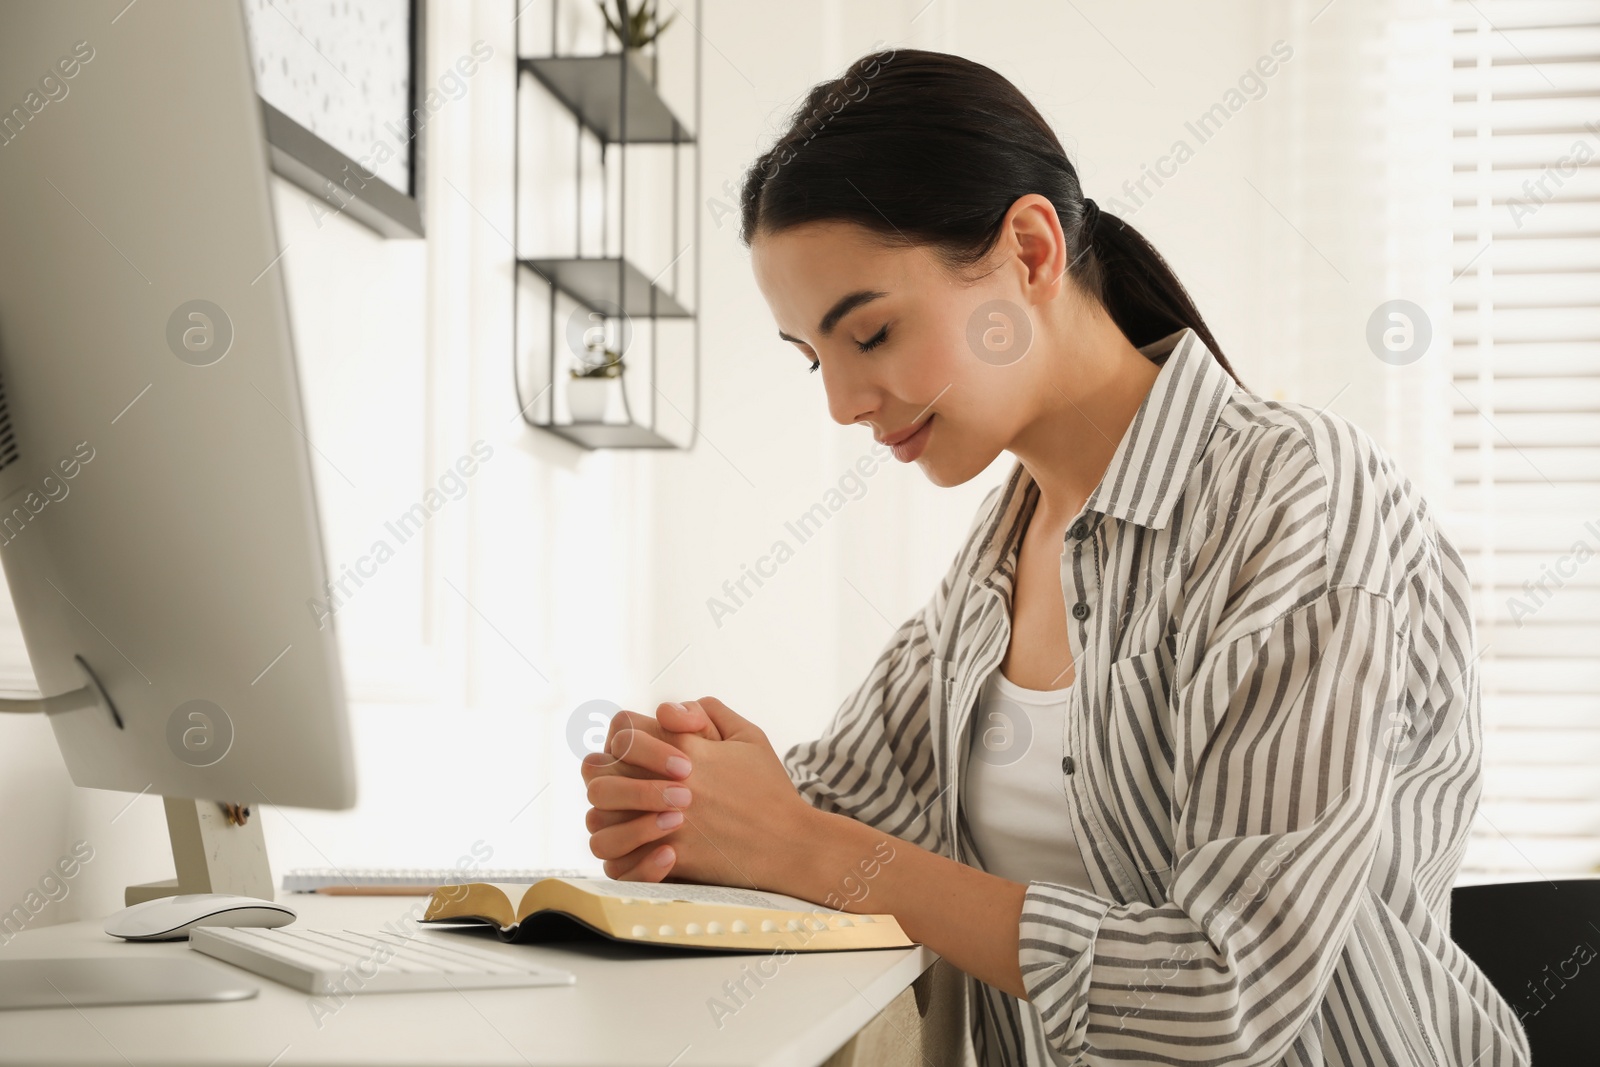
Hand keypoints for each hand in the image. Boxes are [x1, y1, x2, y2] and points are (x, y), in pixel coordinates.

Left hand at [582, 697, 815, 890]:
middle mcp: (668, 783)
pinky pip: (617, 860)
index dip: (622, 735)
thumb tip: (671, 710)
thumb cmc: (770, 790)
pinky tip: (640, 846)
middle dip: (604, 772)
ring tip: (627, 816)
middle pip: (599, 768)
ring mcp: (665, 822)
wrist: (790, 845)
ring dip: (607, 814)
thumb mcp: (749, 737)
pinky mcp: (669, 858)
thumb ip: (710, 711)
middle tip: (621, 781)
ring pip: (597, 815)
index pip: (622, 727)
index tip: (634, 750)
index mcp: (685, 748)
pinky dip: (620, 854)